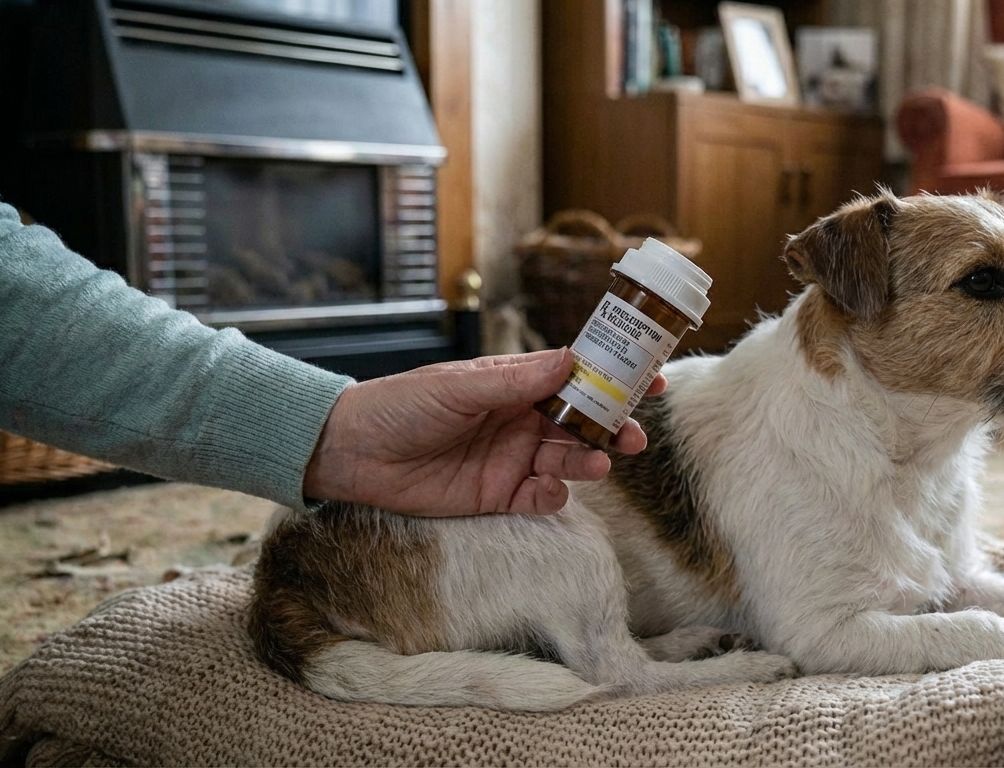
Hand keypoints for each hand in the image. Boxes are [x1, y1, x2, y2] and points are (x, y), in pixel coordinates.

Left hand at [303, 348, 664, 516]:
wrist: (350, 452)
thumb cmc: (399, 405)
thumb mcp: (457, 386)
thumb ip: (515, 380)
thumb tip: (570, 360)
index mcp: (515, 383)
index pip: (577, 377)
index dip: (616, 378)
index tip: (653, 380)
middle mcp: (522, 420)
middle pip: (584, 423)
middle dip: (614, 427)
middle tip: (634, 435)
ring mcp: (513, 458)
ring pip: (569, 461)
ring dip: (589, 461)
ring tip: (597, 463)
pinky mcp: (499, 495)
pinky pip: (541, 499)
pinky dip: (554, 496)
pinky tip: (548, 491)